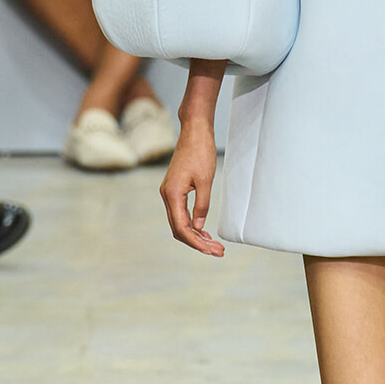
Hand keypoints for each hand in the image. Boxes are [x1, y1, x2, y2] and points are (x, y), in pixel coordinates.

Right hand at [160, 118, 223, 255]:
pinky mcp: (174, 189)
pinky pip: (180, 213)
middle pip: (178, 229)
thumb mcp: (206, 181)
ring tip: (213, 245)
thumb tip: (199, 227)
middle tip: (218, 251)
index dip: (196, 242)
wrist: (194, 131)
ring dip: (195, 235)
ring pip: (179, 222)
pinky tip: (204, 231)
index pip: (181, 228)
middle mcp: (166, 195)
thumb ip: (202, 205)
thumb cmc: (200, 152)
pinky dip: (192, 224)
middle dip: (197, 242)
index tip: (212, 250)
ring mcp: (169, 192)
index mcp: (172, 194)